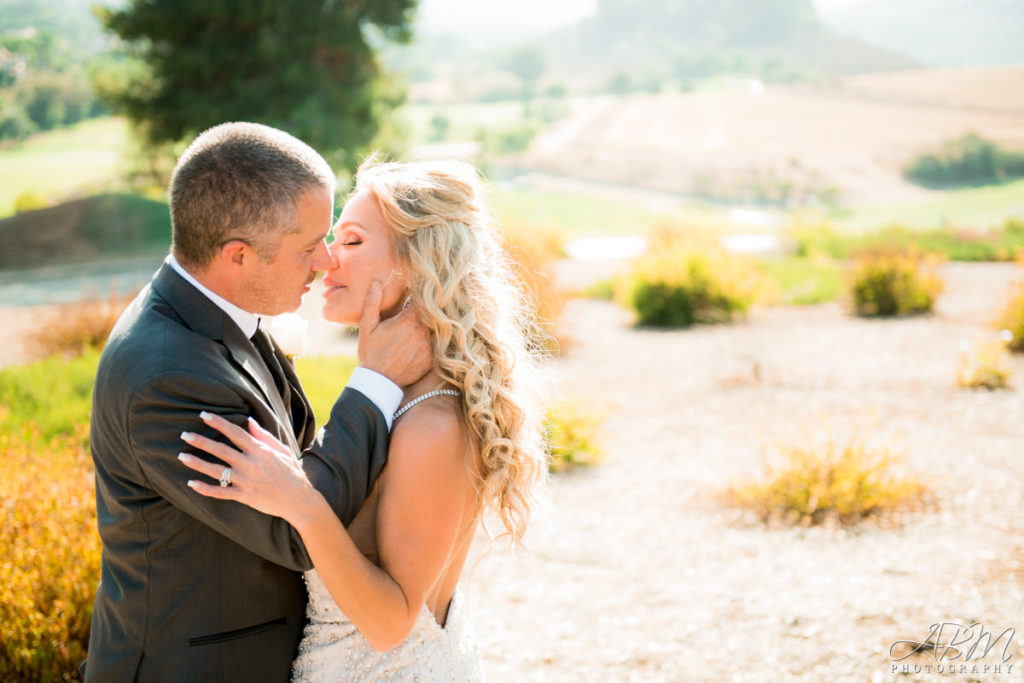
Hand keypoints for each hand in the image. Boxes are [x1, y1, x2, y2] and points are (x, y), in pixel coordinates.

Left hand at [178, 412, 316, 522]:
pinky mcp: (244, 496)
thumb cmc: (292, 473)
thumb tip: (249, 422)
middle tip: (184, 435)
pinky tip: (191, 483)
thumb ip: (264, 436)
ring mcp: (246, 481)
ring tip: (182, 457)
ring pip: (216, 471)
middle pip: (220, 450)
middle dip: (201, 441)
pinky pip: (220, 492)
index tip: (204, 415)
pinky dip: (205, 489)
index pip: (235, 432)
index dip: (219, 423)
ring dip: (197, 463)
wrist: (299, 500)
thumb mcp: (282, 450)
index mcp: (260, 450)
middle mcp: (251, 464)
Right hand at [357, 281, 432, 386]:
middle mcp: (422, 332)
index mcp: (408, 320)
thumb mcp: (367, 326)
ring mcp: (429, 346)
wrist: (379, 381)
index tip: (418, 292)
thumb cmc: (371, 352)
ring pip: (438, 327)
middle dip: (428, 308)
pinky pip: (439, 343)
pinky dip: (435, 339)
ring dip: (433, 324)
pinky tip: (428, 339)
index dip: (421, 294)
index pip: (422, 299)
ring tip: (425, 325)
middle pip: (432, 312)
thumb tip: (377, 283)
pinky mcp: (433, 358)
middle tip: (425, 306)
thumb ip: (373, 303)